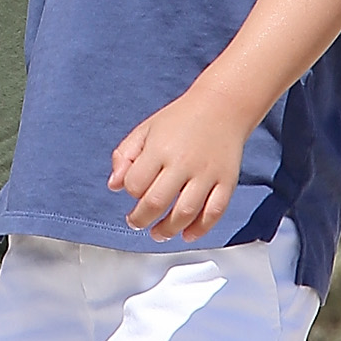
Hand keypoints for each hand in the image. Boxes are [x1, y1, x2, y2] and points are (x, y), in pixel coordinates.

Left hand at [110, 86, 246, 240]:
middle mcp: (184, 162)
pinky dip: (200, 229)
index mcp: (160, 148)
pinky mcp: (227, 181)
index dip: (130, 193)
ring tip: (158, 233)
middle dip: (141, 219)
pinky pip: (214, 212)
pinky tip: (187, 234)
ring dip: (168, 230)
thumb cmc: (181, 119)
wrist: (222, 106)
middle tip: (136, 222)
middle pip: (156, 202)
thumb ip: (125, 156)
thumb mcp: (146, 129)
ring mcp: (207, 174)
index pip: (135, 183)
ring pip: (185, 213)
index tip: (133, 194)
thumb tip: (114, 185)